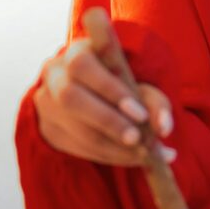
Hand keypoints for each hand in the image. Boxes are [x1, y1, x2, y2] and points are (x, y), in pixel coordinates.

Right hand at [34, 35, 176, 166]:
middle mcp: (54, 73)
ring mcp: (46, 102)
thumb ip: (156, 103)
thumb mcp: (141, 85)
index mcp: (77, 51)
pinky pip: (75, 147)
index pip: (83, 65)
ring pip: (74, 128)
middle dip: (108, 122)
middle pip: (71, 97)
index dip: (109, 89)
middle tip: (138, 140)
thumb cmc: (122, 85)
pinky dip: (106, 155)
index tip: (140, 114)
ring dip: (112, 146)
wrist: (94, 93)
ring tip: (143, 154)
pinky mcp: (47, 128)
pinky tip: (129, 157)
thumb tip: (163, 128)